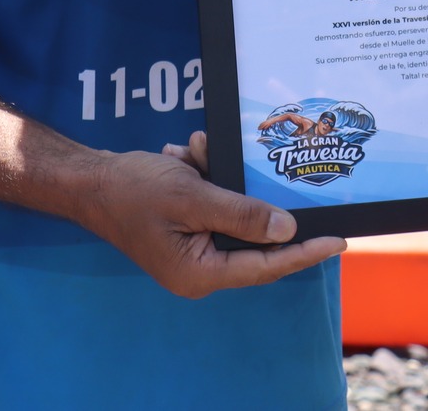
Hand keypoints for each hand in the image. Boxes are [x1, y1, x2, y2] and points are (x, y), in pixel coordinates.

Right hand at [78, 132, 344, 298]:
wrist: (88, 180)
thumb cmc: (133, 190)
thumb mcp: (193, 197)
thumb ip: (241, 214)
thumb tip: (287, 231)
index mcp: (200, 273)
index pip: (267, 266)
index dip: (305, 252)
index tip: (339, 239)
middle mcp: (199, 270)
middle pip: (252, 240)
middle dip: (254, 197)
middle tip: (278, 168)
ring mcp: (192, 251)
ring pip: (232, 213)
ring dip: (221, 178)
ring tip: (199, 154)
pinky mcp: (187, 230)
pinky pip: (214, 204)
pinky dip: (206, 175)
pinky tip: (190, 154)